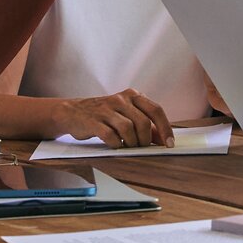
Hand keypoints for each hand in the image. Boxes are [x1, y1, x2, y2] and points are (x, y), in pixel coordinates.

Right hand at [51, 89, 172, 147]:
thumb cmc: (105, 115)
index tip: (169, 143)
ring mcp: (106, 109)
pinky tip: (115, 145)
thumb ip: (145, 124)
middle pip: (143, 122)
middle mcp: (121, 100)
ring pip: (128, 129)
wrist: (73, 112)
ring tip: (128, 146)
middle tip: (142, 147)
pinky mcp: (93, 121)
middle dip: (146, 139)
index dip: (165, 128)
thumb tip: (163, 139)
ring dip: (132, 143)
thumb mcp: (126, 114)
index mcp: (133, 95)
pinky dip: (116, 144)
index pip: (156, 110)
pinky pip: (110, 136)